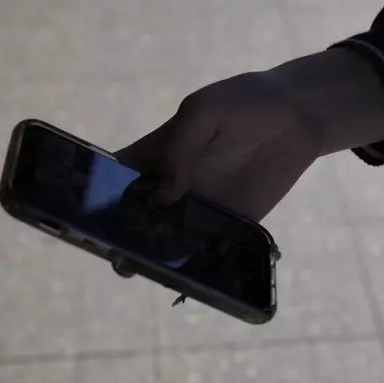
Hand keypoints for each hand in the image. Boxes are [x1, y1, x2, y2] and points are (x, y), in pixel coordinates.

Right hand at [112, 49, 383, 276]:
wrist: (299, 116)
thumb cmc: (245, 102)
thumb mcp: (205, 111)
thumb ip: (179, 146)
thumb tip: (163, 194)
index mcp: (158, 155)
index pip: (117, 179)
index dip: (98, 198)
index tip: (85, 221)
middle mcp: (174, 187)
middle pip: (138, 217)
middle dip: (123, 238)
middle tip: (118, 257)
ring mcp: (202, 208)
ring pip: (170, 240)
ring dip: (156, 257)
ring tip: (145, 272)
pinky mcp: (233, 224)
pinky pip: (210, 250)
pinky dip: (197, 265)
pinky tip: (188, 279)